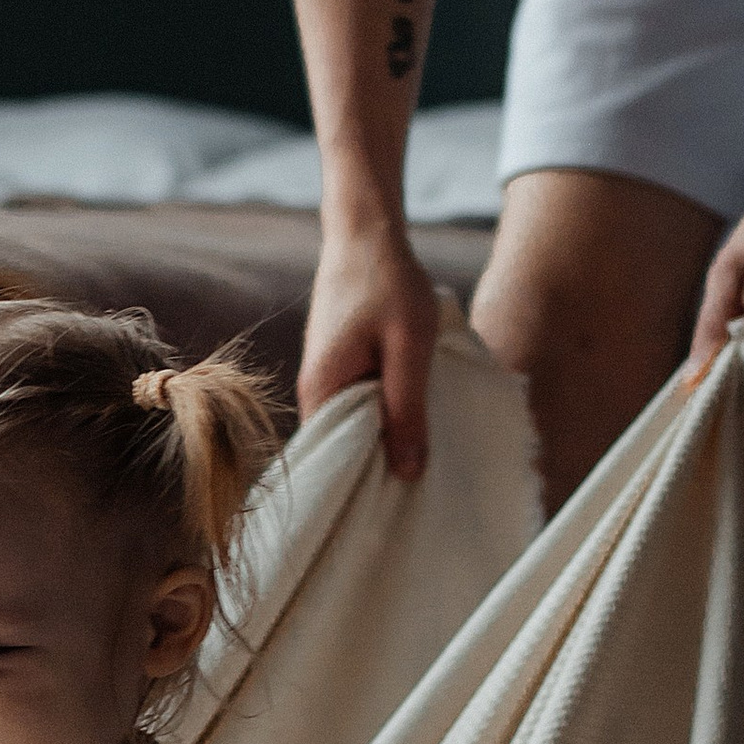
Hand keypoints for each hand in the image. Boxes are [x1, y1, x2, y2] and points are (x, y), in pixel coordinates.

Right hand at [299, 220, 438, 477]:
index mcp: (321, 391)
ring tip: (428, 464)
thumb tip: (408, 472)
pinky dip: (387, 417)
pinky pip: (361, 407)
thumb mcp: (409, 348)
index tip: (399, 511)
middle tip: (423, 496)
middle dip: (379, 471)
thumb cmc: (389, 283)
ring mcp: (327, 378)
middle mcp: (315, 391)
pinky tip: (418, 422)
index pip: (331, 464)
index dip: (363, 489)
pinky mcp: (341, 367)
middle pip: (343, 451)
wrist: (367, 232)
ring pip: (356, 428)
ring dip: (387, 442)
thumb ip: (407, 409)